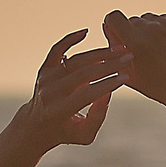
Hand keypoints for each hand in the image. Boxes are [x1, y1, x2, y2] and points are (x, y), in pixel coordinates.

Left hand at [23, 30, 122, 146]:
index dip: (108, 84)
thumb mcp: (85, 134)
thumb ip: (98, 116)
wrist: (36, 125)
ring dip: (99, 53)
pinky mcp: (44, 68)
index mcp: (60, 110)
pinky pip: (57, 49)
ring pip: (76, 60)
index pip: (88, 93)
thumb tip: (108, 92)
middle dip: (109, 65)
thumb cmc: (66, 132)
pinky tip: (86, 32)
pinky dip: (70, 39)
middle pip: (84, 73)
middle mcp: (51, 92)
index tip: (126, 76)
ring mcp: (46, 78)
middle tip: (129, 58)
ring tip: (119, 49)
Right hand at [103, 10, 165, 109]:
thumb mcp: (129, 72)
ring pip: (149, 20)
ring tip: (157, 51)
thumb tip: (107, 26)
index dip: (113, 24)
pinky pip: (164, 20)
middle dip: (133, 33)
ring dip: (149, 31)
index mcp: (136, 41)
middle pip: (132, 20)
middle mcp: (152, 29)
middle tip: (142, 51)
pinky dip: (164, 31)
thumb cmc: (158, 86)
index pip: (114, 17)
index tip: (118, 32)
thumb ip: (114, 48)